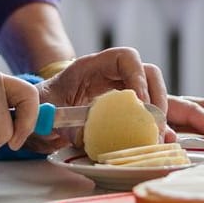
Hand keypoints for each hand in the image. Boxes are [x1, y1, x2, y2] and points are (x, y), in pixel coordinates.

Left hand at [33, 47, 167, 150]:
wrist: (38, 114)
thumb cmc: (42, 105)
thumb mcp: (47, 111)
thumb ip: (63, 122)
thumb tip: (85, 137)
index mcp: (93, 67)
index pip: (126, 57)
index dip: (137, 77)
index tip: (140, 104)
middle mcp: (112, 77)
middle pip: (149, 75)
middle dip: (158, 99)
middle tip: (156, 127)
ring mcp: (122, 93)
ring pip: (156, 94)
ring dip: (165, 114)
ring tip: (164, 139)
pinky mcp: (126, 112)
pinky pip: (150, 115)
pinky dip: (159, 127)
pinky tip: (164, 144)